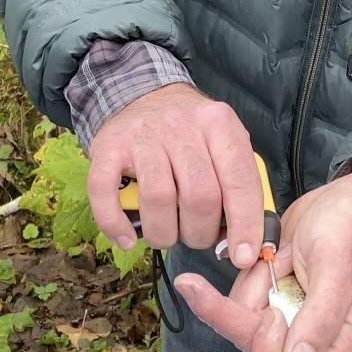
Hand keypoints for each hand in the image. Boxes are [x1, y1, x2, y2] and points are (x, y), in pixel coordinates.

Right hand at [86, 83, 263, 267]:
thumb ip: (238, 185)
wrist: (141, 94)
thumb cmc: (190, 135)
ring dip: (165, 233)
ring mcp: (142, 135)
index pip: (240, 180)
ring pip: (159, 198)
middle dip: (200, 232)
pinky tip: (127, 238)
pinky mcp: (107, 146)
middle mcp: (182, 126)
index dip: (245, 224)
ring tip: (167, 235)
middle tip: (196, 237)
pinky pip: (105, 191)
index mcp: (219, 124)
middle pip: (200, 195)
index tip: (244, 256)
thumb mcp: (223, 144)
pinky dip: (115, 223)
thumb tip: (246, 242)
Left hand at [174, 168, 351, 351]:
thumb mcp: (340, 267)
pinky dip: (247, 278)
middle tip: (268, 272)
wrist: (343, 200)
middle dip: (251, 315)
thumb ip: (322, 318)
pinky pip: (240, 303)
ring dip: (251, 288)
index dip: (271, 351)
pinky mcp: (271, 302)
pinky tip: (269, 254)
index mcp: (342, 340)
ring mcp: (290, 319)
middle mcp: (314, 337)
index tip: (270, 316)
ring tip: (279, 255)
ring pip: (244, 326)